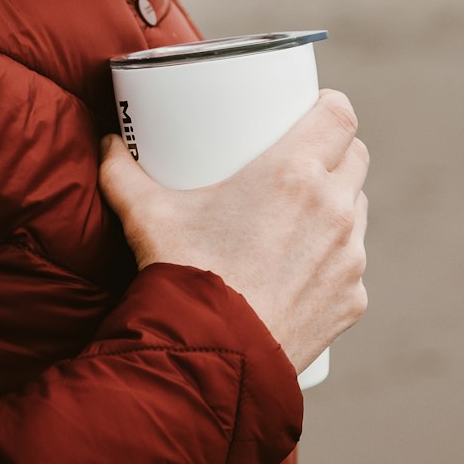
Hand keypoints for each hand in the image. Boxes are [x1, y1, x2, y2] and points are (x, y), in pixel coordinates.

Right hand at [98, 89, 369, 373]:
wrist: (210, 357)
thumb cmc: (183, 274)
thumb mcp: (146, 214)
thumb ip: (121, 172)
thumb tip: (106, 143)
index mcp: (293, 172)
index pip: (340, 116)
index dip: (329, 106)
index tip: (310, 110)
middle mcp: (332, 207)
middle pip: (355, 156)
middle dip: (333, 151)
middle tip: (299, 159)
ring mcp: (349, 255)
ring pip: (356, 208)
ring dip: (337, 201)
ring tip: (302, 210)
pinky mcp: (352, 297)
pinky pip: (352, 262)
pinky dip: (332, 257)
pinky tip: (302, 265)